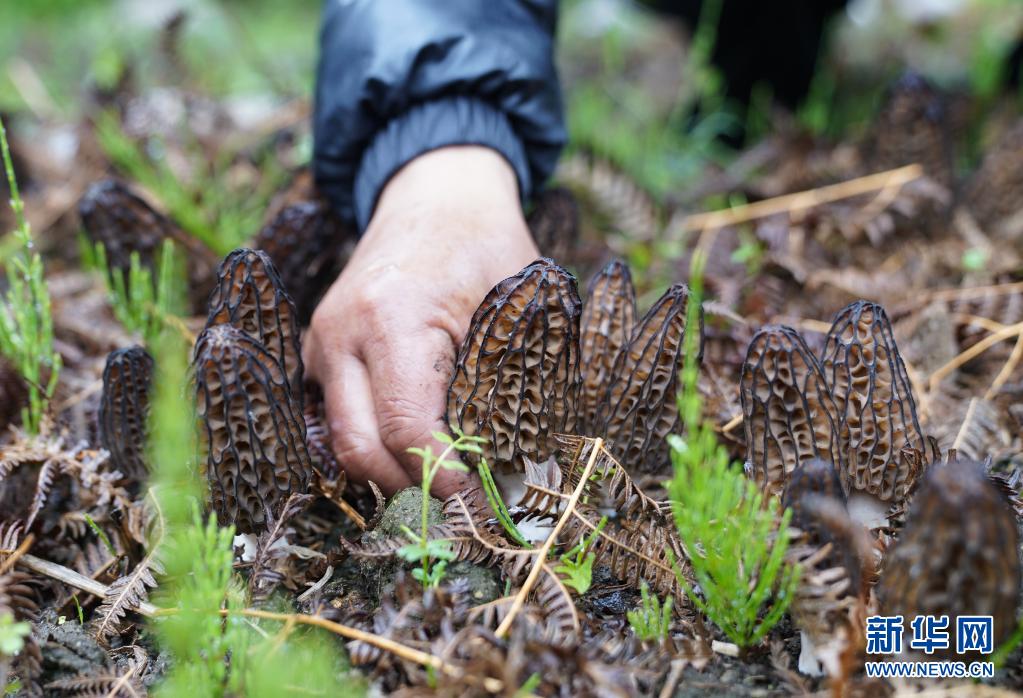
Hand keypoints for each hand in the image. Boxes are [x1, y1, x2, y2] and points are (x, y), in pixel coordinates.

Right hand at [304, 146, 538, 497]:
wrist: (434, 195)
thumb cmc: (485, 243)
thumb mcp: (518, 299)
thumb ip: (515, 375)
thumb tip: (523, 467)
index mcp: (393, 317)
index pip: (406, 427)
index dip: (443, 477)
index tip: (481, 501)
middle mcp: (341, 333)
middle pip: (358, 448)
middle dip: (411, 489)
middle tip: (463, 507)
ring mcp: (321, 342)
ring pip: (342, 440)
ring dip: (391, 472)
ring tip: (446, 484)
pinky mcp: (320, 351)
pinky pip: (339, 417)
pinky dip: (375, 445)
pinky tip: (417, 452)